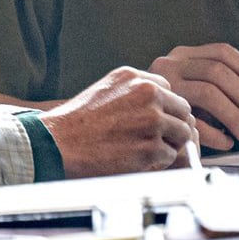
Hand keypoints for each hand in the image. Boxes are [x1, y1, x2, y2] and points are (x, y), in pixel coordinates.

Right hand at [40, 67, 195, 176]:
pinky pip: (171, 156)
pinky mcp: (151, 148)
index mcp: (134, 77)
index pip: (169, 89)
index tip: (152, 119)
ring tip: (144, 150)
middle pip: (183, 111)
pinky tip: (137, 160)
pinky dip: (158, 162)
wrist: (56, 145)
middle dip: (172, 126)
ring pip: (183, 134)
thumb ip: (133, 92)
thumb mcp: (103, 90)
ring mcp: (151, 121)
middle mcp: (147, 94)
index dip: (163, 108)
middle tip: (154, 138)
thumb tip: (160, 105)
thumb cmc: (75, 123)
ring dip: (168, 144)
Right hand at [148, 43, 238, 149]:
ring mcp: (164, 86)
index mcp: (181, 56)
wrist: (122, 121)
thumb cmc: (162, 106)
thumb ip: (212, 81)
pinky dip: (217, 135)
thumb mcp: (185, 83)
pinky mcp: (159, 110)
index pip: (222, 52)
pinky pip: (197, 122)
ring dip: (234, 115)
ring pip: (210, 93)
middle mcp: (170, 65)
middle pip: (218, 71)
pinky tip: (224, 142)